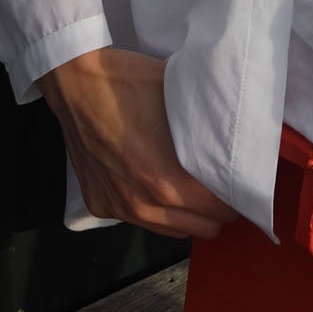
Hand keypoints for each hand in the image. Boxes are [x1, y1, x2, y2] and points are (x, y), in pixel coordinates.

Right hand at [37, 48, 240, 240]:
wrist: (76, 81)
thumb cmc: (127, 83)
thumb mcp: (181, 100)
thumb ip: (208, 129)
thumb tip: (236, 138)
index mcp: (166, 181)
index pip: (221, 211)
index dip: (235, 195)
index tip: (236, 181)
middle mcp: (142, 203)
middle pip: (203, 229)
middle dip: (215, 208)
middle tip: (216, 183)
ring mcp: (119, 208)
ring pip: (172, 230)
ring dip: (186, 214)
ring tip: (188, 185)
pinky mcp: (100, 204)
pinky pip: (141, 221)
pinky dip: (154, 208)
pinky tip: (153, 180)